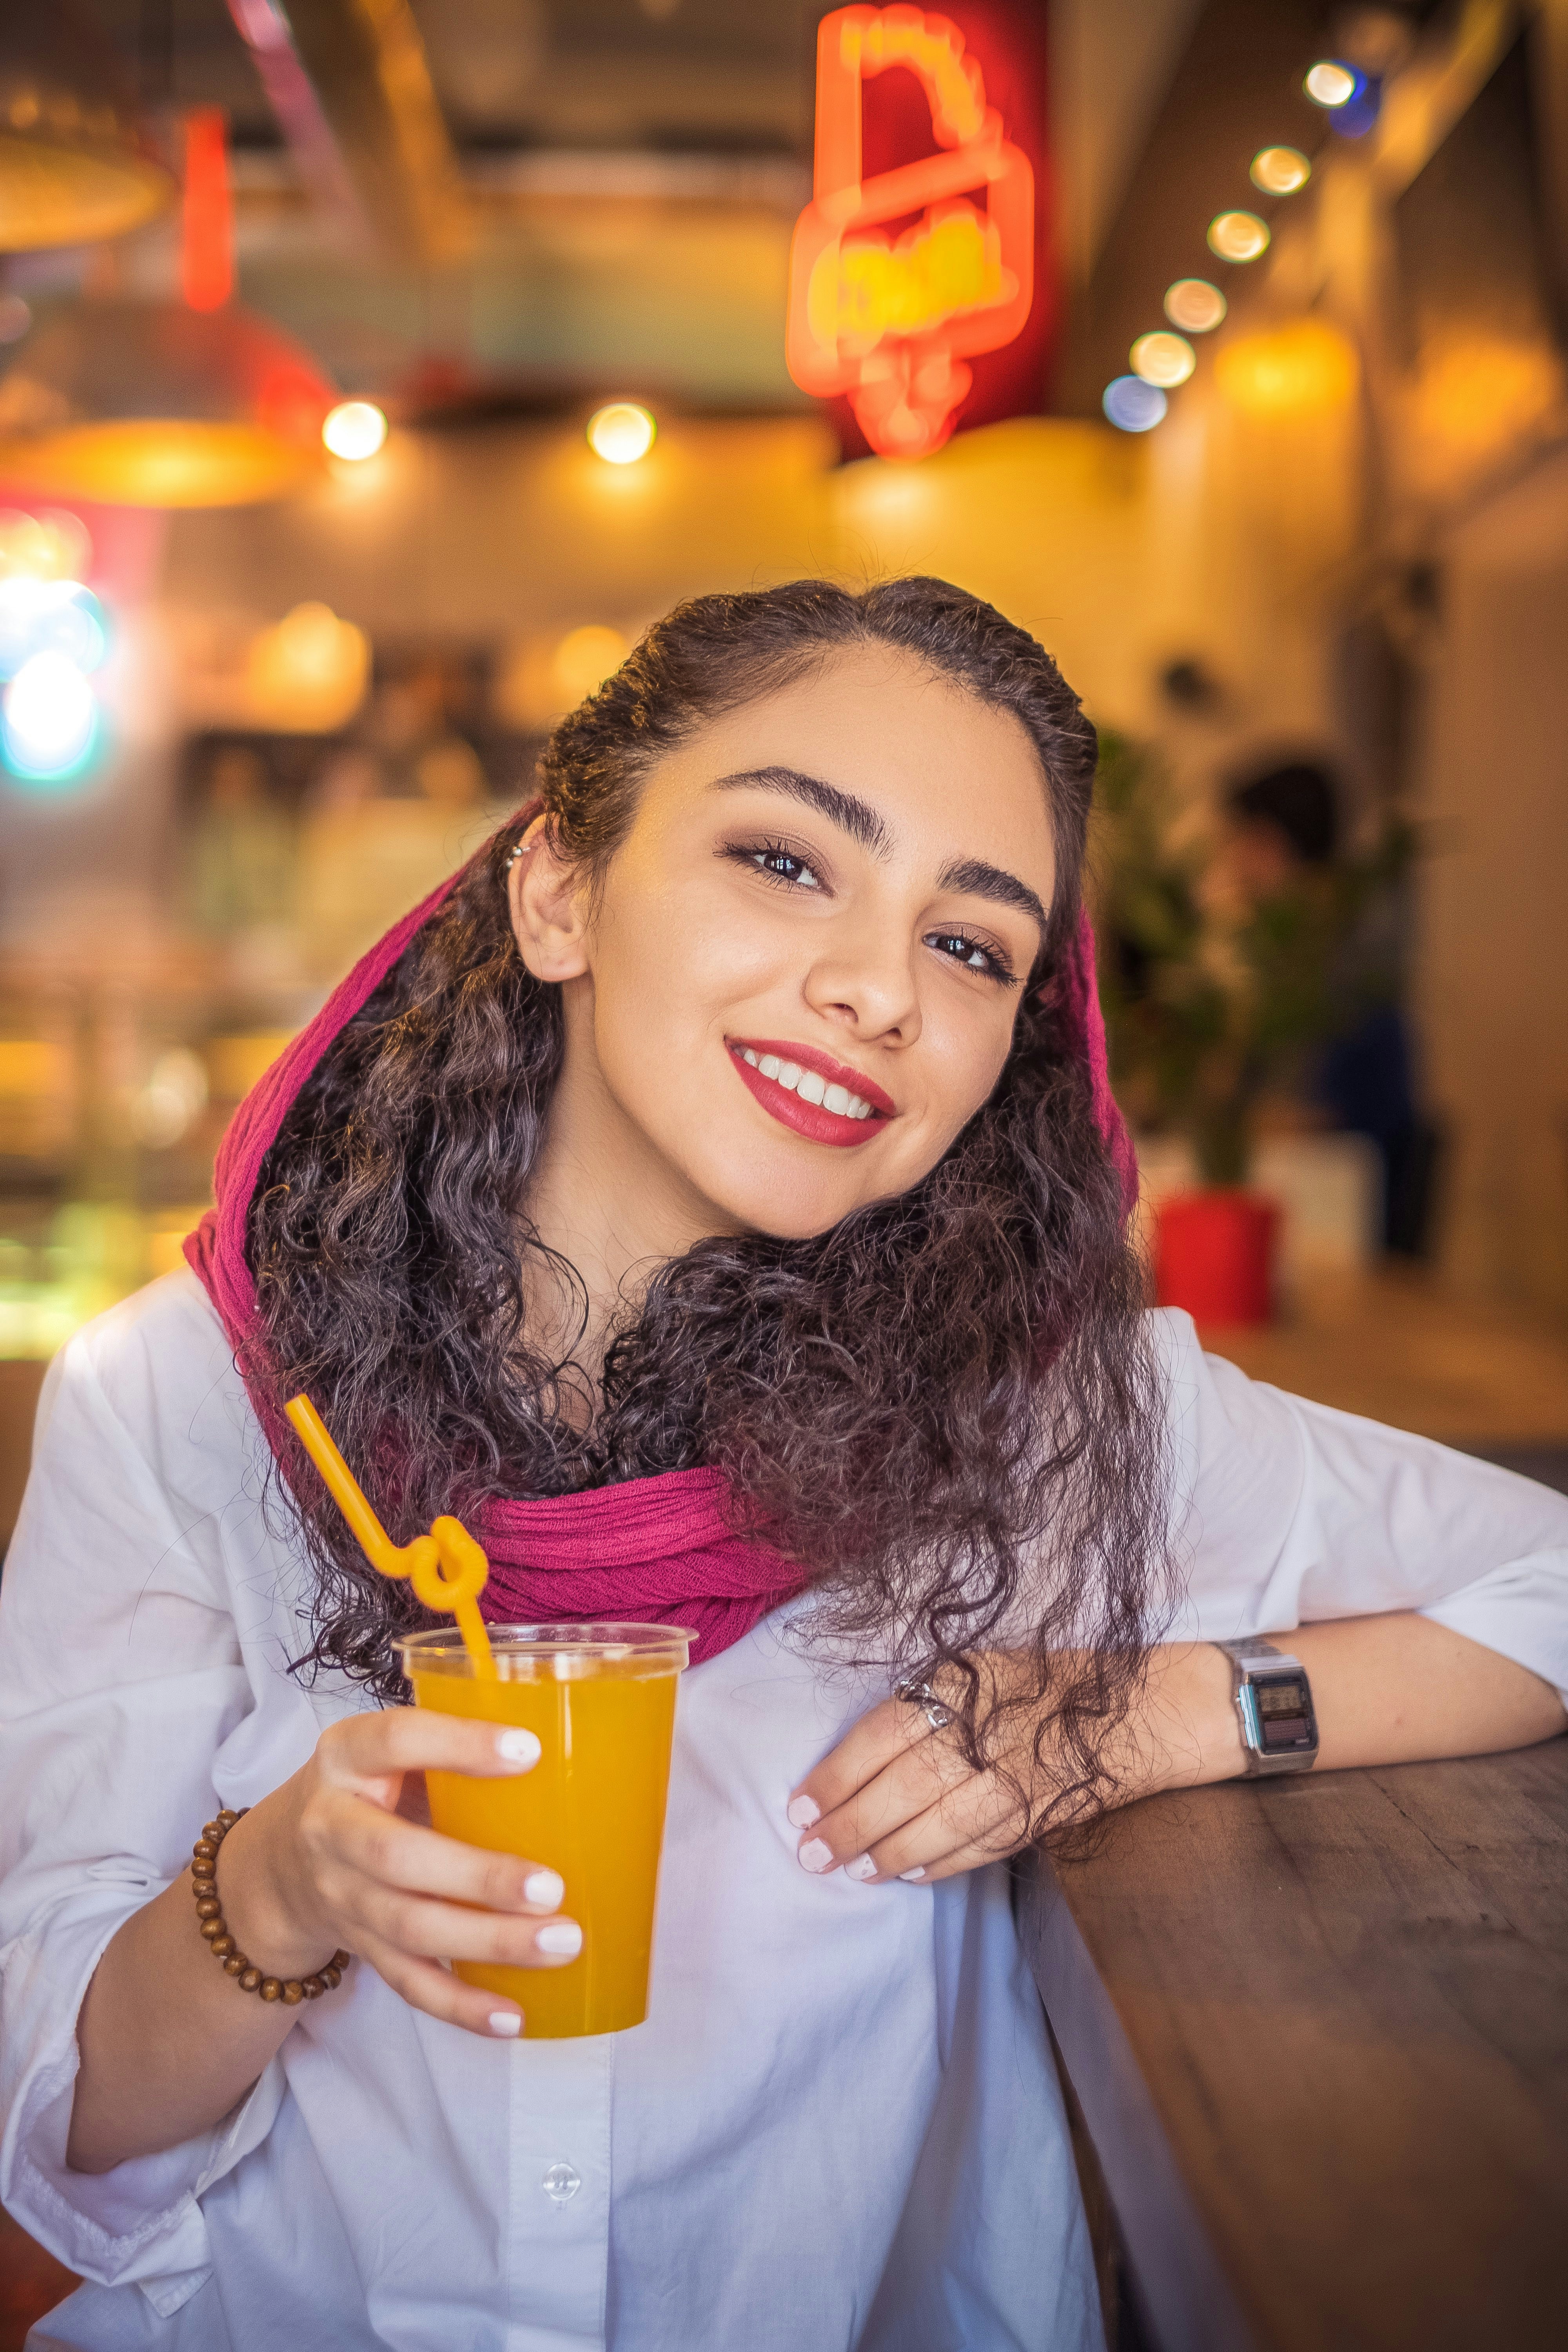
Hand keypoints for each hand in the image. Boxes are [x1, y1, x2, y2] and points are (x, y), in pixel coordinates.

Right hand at [222, 1710, 581, 2037]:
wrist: (280, 1862)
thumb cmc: (368, 1788)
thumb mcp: (388, 1750)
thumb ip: (453, 1745)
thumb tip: (568, 1745)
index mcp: (346, 1756)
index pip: (396, 1740)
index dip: (459, 1745)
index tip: (530, 1751)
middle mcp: (333, 1827)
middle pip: (398, 1858)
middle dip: (478, 1878)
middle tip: (551, 1887)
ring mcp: (342, 1896)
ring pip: (411, 1929)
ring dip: (488, 1943)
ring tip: (560, 1943)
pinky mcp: (361, 1948)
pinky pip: (409, 1983)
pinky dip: (462, 2005)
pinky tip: (514, 2013)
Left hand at [785, 1645, 1240, 1883]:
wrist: (1149, 1707)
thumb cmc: (1053, 1683)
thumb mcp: (988, 1668)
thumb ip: (934, 1703)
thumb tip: (864, 1755)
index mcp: (971, 1679)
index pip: (886, 1729)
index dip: (840, 1772)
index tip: (800, 1804)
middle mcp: (995, 1724)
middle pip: (907, 1782)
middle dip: (853, 1822)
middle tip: (812, 1852)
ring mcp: (1026, 1771)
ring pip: (943, 1822)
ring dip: (891, 1852)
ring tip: (851, 1871)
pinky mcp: (1050, 1810)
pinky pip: (986, 1845)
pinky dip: (946, 1864)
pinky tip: (912, 1876)